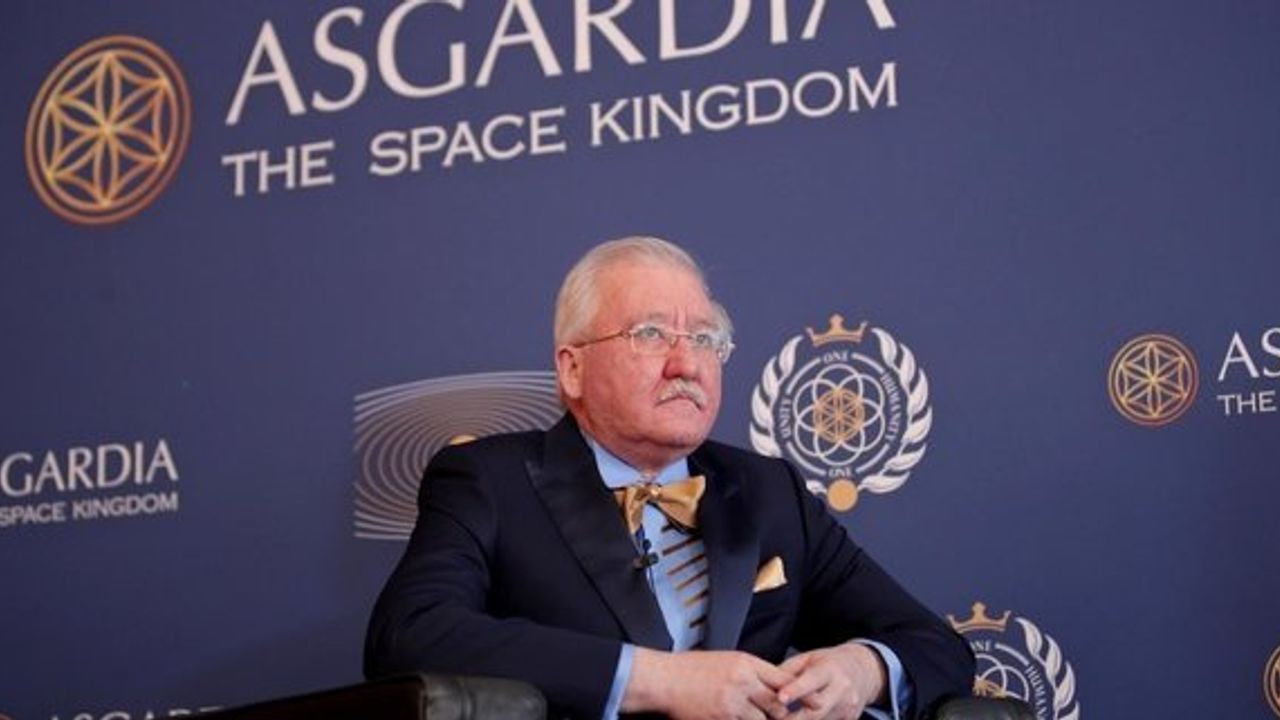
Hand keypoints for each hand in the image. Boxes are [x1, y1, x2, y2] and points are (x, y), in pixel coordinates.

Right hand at [624, 648, 796, 719]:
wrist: (663, 680)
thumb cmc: (691, 669)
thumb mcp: (725, 661)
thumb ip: (750, 673)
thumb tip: (771, 686)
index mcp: (745, 663)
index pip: (782, 679)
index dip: (797, 692)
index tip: (808, 700)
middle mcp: (742, 681)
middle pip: (777, 704)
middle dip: (779, 713)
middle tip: (778, 715)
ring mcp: (732, 702)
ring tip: (750, 715)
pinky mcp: (721, 719)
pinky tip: (733, 717)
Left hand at [776, 644, 887, 719]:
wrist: (863, 671)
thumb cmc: (828, 663)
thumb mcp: (808, 658)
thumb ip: (787, 671)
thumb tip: (764, 683)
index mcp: (830, 670)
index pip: (812, 680)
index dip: (796, 690)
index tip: (781, 697)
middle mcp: (842, 690)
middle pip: (817, 710)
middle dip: (793, 719)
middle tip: (773, 718)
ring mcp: (848, 708)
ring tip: (781, 719)